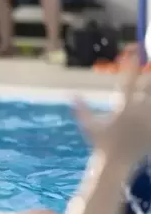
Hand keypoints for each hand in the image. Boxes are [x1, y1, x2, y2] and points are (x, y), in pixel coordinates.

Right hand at [74, 47, 150, 162]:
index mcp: (122, 108)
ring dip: (150, 89)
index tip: (133, 50)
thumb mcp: (89, 126)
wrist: (117, 163)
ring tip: (146, 90)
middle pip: (149, 85)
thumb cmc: (100, 143)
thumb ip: (81, 109)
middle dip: (148, 76)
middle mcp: (139, 112)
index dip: (130, 64)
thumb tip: (71, 94)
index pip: (127, 81)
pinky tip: (150, 106)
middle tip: (148, 64)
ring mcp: (150, 121)